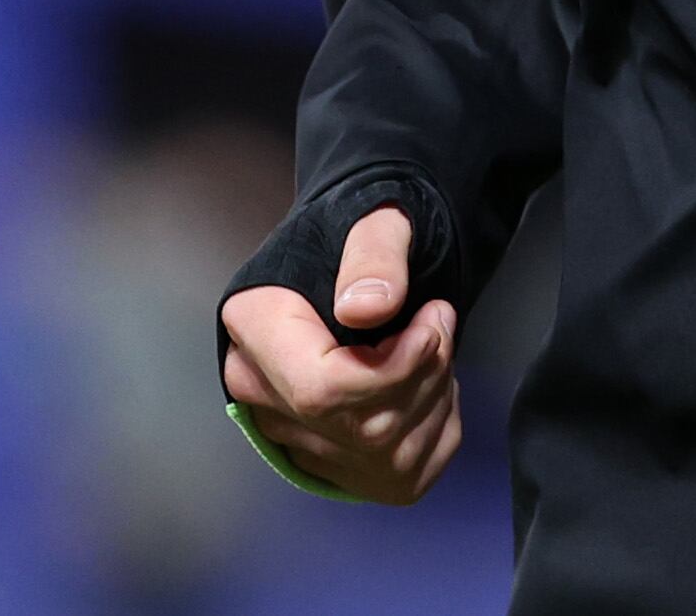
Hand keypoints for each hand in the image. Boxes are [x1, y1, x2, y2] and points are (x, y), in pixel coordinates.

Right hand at [217, 203, 462, 502]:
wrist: (354, 269)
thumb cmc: (360, 240)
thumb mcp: (376, 220)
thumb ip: (374, 254)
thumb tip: (366, 310)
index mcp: (255, 328)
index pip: (320, 390)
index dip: (392, 370)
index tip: (431, 324)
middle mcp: (262, 399)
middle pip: (362, 429)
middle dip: (424, 377)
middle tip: (441, 323)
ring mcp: (295, 442)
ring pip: (388, 456)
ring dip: (436, 400)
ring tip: (435, 346)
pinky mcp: (336, 470)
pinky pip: (406, 474)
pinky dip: (438, 429)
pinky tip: (428, 385)